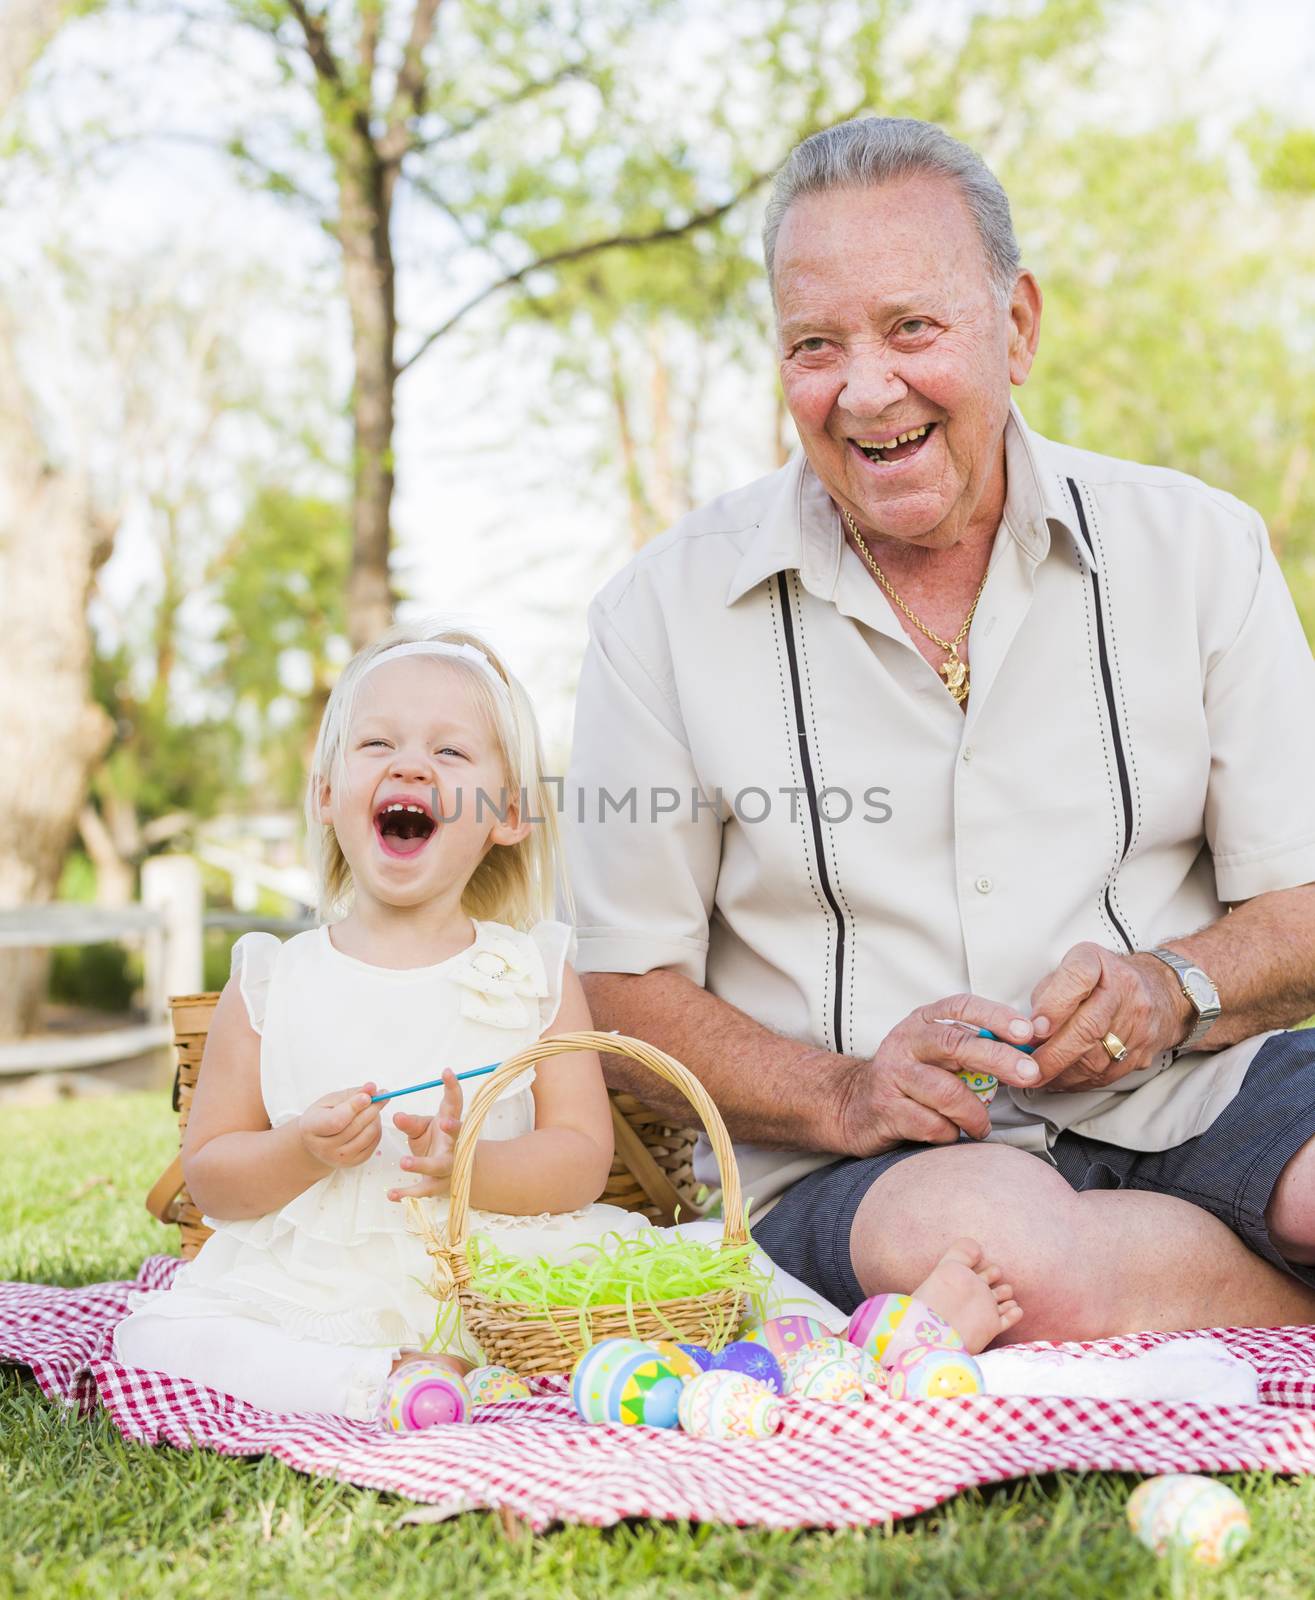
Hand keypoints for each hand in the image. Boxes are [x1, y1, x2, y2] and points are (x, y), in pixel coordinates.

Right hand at [298, 1084, 381, 1168]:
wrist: (316, 1143)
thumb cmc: (322, 1117)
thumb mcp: (330, 1101)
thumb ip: (352, 1094)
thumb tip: (372, 1088)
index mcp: (311, 1128)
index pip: (337, 1120)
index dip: (354, 1107)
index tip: (367, 1096)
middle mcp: (324, 1148)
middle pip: (355, 1126)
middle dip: (371, 1108)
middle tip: (380, 1095)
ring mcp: (340, 1158)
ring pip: (368, 1134)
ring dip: (375, 1117)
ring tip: (371, 1108)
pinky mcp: (354, 1162)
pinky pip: (374, 1142)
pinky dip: (377, 1128)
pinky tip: (370, 1121)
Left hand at [387, 1069, 463, 1201]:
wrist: (453, 1172)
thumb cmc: (436, 1142)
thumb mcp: (423, 1128)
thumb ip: (410, 1122)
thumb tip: (395, 1116)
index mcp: (451, 1124)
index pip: (456, 1103)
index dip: (453, 1087)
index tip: (447, 1072)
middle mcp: (454, 1145)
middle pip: (457, 1137)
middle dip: (453, 1129)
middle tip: (443, 1122)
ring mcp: (447, 1166)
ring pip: (438, 1166)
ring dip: (422, 1164)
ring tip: (404, 1162)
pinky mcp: (436, 1185)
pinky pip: (422, 1190)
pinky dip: (407, 1193)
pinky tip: (391, 1194)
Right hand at [833, 994, 1042, 1156]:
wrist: (851, 1104)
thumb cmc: (910, 1079)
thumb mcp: (936, 1053)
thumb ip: (973, 1048)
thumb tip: (1027, 1053)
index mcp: (923, 1020)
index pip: (961, 1007)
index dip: (996, 1016)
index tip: (1027, 1032)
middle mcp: (906, 1041)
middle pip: (956, 1044)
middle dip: (998, 1058)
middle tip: (1029, 1074)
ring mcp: (893, 1074)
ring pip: (946, 1092)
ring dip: (974, 1113)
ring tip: (982, 1125)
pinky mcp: (886, 1109)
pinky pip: (932, 1125)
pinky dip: (951, 1133)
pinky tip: (950, 1133)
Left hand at [1026, 943, 1192, 1090]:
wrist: (1160, 992)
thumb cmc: (1102, 979)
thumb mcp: (1070, 968)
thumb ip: (1048, 992)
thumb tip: (1027, 1028)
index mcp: (1099, 962)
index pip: (1078, 977)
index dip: (1055, 1004)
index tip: (1035, 1027)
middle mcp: (1124, 991)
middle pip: (1088, 1027)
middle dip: (1052, 1054)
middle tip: (1026, 1067)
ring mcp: (1138, 1024)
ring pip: (1095, 1059)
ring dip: (1060, 1073)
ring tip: (1036, 1076)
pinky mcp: (1142, 1053)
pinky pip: (1105, 1075)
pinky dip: (1076, 1081)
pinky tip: (1058, 1080)